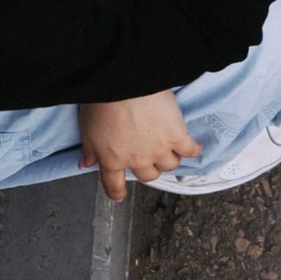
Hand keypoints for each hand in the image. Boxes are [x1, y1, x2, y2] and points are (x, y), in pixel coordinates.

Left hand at [78, 90, 200, 198]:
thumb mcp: (87, 129)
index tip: (119, 195)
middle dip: (149, 168)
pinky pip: (190, 150)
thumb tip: (86, 163)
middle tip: (149, 158)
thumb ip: (90, 149)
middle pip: (149, 176)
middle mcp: (137, 160)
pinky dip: (193, 150)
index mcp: (112, 160)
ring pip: (170, 165)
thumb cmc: (102, 101)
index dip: (117, 192)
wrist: (125, 83)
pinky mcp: (177, 135)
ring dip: (169, 159)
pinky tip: (194, 148)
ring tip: (170, 149)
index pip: (114, 185)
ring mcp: (159, 149)